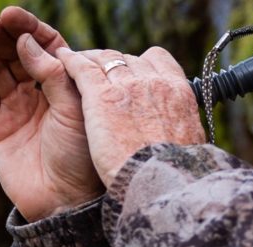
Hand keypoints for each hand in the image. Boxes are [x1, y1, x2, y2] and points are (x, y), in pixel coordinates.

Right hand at [0, 7, 102, 220]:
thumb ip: (52, 75)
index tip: (11, 15)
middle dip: (0, 38)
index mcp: (65, 84)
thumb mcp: (75, 110)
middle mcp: (40, 92)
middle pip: (16, 55)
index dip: (28, 29)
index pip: (45, 46)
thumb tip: (26, 41)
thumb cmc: (82, 156)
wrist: (66, 201)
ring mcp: (17, 108)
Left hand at [56, 47, 205, 187]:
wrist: (161, 182)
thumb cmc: (173, 174)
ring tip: (76, 63)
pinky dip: (71, 62)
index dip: (141, 64)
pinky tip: (62, 60)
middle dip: (113, 64)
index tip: (132, 74)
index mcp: (178, 93)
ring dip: (90, 60)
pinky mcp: (101, 97)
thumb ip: (181, 133)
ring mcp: (127, 87)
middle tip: (98, 73)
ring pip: (105, 59)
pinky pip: (83, 69)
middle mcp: (154, 83)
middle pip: (128, 59)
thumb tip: (180, 140)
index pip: (158, 59)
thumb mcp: (190, 146)